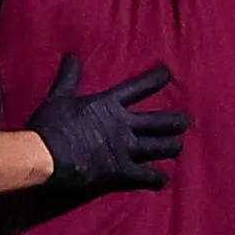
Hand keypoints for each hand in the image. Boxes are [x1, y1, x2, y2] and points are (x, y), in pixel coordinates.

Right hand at [28, 56, 188, 193]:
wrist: (48, 156)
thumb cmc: (50, 126)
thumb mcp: (59, 97)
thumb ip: (69, 78)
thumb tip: (71, 55)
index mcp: (109, 105)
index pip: (138, 87)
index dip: (155, 79)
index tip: (168, 74)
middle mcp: (124, 126)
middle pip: (159, 122)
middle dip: (176, 121)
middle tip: (186, 121)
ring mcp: (126, 150)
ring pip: (160, 148)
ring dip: (171, 147)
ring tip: (178, 147)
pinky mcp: (123, 173)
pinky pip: (148, 177)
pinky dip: (157, 179)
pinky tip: (163, 179)